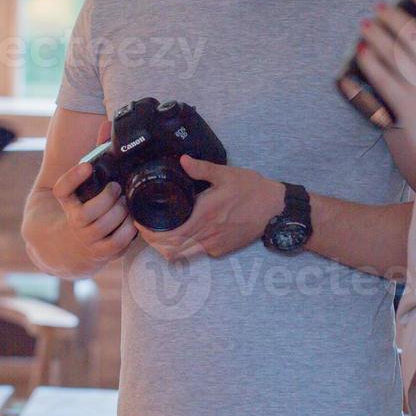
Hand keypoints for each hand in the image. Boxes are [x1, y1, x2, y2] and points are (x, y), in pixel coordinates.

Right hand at [49, 118, 138, 264]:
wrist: (69, 247)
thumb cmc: (84, 206)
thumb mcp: (84, 184)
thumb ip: (95, 154)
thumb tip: (107, 124)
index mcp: (66, 203)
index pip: (62, 190)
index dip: (73, 177)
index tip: (87, 166)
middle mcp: (73, 222)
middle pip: (86, 213)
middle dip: (107, 198)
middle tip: (117, 188)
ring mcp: (86, 239)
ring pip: (101, 227)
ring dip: (119, 213)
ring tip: (126, 203)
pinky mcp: (100, 253)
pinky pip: (116, 244)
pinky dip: (127, 232)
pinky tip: (132, 221)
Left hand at [137, 156, 284, 262]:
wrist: (276, 210)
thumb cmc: (253, 190)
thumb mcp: (227, 174)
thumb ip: (202, 169)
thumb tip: (183, 161)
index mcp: (204, 214)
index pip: (169, 233)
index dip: (149, 232)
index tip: (139, 221)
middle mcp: (207, 233)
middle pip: (169, 248)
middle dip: (152, 241)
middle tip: (144, 228)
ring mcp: (214, 245)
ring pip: (181, 254)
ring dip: (166, 247)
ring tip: (159, 233)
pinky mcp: (221, 250)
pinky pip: (196, 252)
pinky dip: (184, 247)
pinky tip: (182, 233)